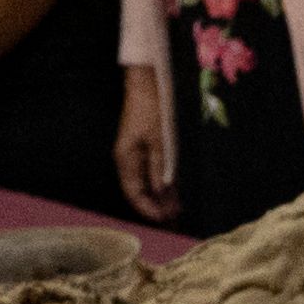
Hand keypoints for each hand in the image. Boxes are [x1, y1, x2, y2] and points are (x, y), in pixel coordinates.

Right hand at [115, 71, 178, 223]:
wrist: (146, 84)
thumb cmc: (151, 109)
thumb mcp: (158, 140)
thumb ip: (159, 167)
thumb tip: (161, 192)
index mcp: (126, 160)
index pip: (134, 194)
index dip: (148, 209)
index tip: (164, 219)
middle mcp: (128, 161)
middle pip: (140, 192)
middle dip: (156, 207)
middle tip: (175, 220)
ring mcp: (136, 155)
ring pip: (147, 184)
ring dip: (161, 197)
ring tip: (177, 210)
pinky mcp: (145, 149)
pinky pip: (152, 173)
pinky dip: (162, 183)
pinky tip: (174, 193)